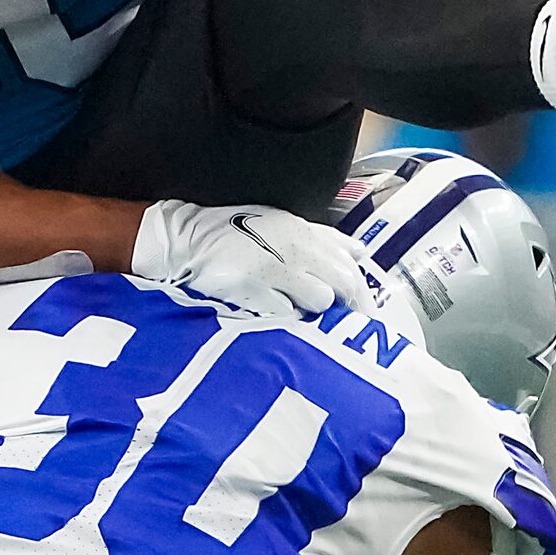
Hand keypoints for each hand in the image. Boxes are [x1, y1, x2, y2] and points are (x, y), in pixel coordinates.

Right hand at [133, 201, 376, 321]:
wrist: (188, 238)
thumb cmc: (237, 234)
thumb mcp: (284, 225)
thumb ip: (324, 239)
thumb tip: (360, 252)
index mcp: (304, 231)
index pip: (350, 265)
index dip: (362, 295)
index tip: (366, 317)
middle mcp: (295, 246)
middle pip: (343, 283)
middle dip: (348, 309)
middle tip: (346, 329)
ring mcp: (273, 267)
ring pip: (319, 299)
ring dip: (312, 310)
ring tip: (293, 310)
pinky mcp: (252, 286)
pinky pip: (286, 312)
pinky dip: (285, 317)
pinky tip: (272, 312)